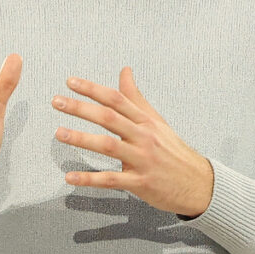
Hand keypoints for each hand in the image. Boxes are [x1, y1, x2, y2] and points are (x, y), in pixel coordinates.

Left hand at [51, 68, 215, 217]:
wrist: (198, 183)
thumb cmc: (172, 151)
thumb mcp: (156, 121)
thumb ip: (136, 97)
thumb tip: (124, 70)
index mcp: (145, 121)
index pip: (117, 99)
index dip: (93, 89)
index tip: (70, 82)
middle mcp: (143, 137)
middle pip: (109, 118)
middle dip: (81, 108)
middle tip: (57, 102)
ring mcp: (142, 160)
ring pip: (108, 146)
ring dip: (81, 139)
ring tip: (59, 133)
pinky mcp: (140, 183)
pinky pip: (111, 180)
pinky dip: (89, 179)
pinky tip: (70, 177)